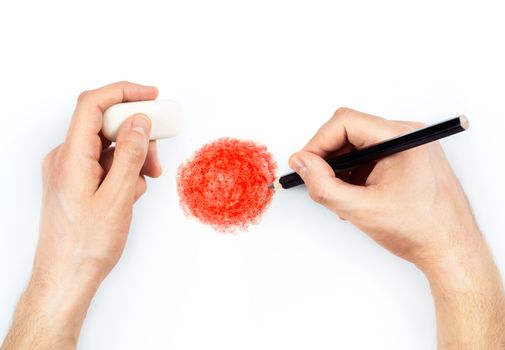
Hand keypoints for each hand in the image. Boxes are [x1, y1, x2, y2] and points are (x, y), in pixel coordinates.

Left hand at [2, 81, 161, 348]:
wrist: (66, 277)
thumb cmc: (85, 245)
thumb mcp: (117, 197)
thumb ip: (129, 155)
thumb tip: (140, 122)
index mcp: (70, 156)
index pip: (93, 104)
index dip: (124, 92)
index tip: (151, 96)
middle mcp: (66, 157)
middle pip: (105, 125)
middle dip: (137, 135)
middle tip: (156, 157)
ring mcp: (71, 170)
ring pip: (109, 146)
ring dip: (133, 157)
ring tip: (144, 181)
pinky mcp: (78, 182)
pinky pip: (105, 163)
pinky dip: (123, 171)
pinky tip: (130, 192)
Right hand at [289, 107, 478, 267]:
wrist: (451, 249)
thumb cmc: (421, 230)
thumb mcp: (360, 210)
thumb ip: (323, 185)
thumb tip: (301, 162)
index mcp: (402, 140)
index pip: (345, 122)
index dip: (318, 142)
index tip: (305, 164)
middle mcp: (408, 136)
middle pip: (351, 130)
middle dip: (329, 156)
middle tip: (318, 180)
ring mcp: (410, 146)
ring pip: (358, 144)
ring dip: (342, 167)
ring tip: (342, 195)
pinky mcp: (408, 157)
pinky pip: (371, 154)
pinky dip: (356, 172)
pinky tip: (356, 195)